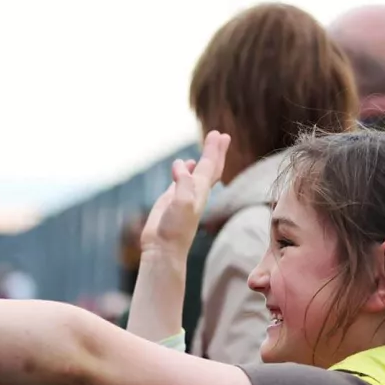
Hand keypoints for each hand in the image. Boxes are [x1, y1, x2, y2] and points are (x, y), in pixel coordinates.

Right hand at [139, 131, 229, 256]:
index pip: (210, 166)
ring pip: (197, 174)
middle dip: (215, 151)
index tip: (219, 135)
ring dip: (203, 160)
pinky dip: (185, 170)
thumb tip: (182, 164)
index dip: (214, 150)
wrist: (163, 249)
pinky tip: (185, 166)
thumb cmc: (173, 230)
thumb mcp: (180, 204)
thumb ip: (183, 183)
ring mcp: (183, 195)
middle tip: (220, 135)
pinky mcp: (171, 199)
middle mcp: (195, 192)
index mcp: (199, 191)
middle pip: (209, 168)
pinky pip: (182, 180)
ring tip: (208, 149)